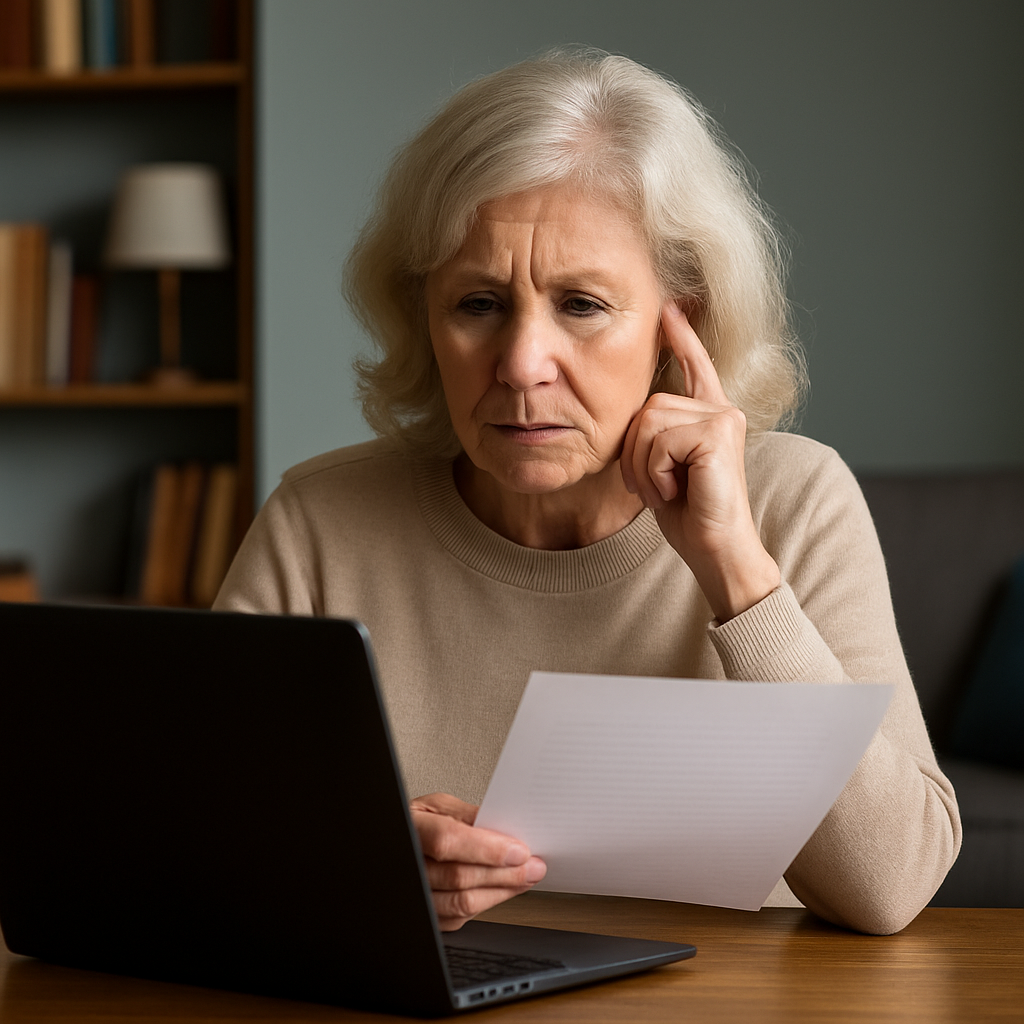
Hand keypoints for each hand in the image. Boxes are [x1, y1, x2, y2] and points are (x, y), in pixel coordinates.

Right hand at [410, 793, 546, 930]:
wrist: (403, 843)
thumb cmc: (419, 822)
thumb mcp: (438, 806)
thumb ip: (468, 815)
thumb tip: (504, 828)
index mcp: (411, 830)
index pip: (448, 842)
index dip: (486, 849)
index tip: (519, 851)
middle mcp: (410, 867)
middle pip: (460, 877)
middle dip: (504, 873)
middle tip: (534, 865)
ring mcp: (418, 895)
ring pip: (464, 902)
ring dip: (503, 891)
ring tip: (527, 878)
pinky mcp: (430, 916)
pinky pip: (462, 916)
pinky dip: (491, 902)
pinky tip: (506, 888)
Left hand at [620, 302, 780, 620]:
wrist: (715, 549)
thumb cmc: (688, 514)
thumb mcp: (662, 468)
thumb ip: (654, 436)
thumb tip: (638, 411)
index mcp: (709, 416)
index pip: (694, 367)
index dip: (682, 337)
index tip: (671, 308)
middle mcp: (721, 410)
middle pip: (646, 407)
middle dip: (636, 454)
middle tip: (660, 486)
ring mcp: (723, 418)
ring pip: (648, 423)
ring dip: (645, 467)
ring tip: (671, 489)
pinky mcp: (719, 433)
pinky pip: (659, 442)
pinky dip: (656, 474)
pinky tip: (679, 491)